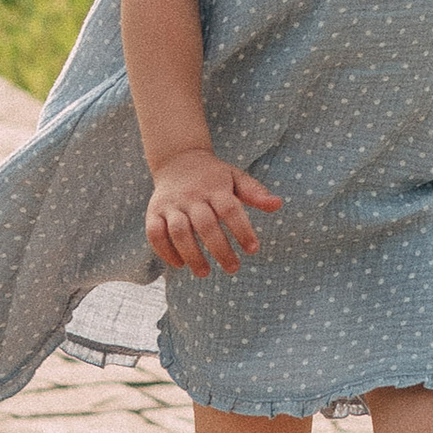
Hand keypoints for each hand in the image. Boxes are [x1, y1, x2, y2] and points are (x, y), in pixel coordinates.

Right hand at [145, 148, 282, 276]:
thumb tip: (278, 205)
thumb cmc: (213, 176)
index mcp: (215, 188)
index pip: (230, 209)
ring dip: (192, 254)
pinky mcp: (154, 211)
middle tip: (233, 269)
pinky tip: (179, 264)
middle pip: (205, 224)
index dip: (242, 230)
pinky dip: (164, 251)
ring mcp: (171, 204)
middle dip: (220, 249)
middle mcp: (192, 196)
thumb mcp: (236, 177)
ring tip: (205, 273)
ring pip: (178, 231)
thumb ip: (255, 193)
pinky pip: (154, 233)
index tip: (253, 249)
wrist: (178, 159)